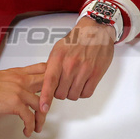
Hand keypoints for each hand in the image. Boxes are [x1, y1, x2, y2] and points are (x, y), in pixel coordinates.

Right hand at [0, 63, 46, 135]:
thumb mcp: (0, 77)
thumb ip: (13, 80)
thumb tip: (18, 87)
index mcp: (18, 73)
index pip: (42, 68)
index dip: (51, 77)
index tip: (52, 88)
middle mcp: (22, 80)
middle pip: (48, 85)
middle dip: (52, 98)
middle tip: (49, 109)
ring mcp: (20, 92)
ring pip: (42, 105)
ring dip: (41, 119)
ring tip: (38, 126)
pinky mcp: (15, 104)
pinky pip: (30, 117)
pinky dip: (31, 126)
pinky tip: (27, 131)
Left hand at [37, 16, 115, 130]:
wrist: (96, 30)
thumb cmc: (76, 40)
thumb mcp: (58, 49)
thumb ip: (51, 66)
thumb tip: (45, 83)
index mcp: (58, 58)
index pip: (50, 81)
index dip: (46, 97)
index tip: (43, 107)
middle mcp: (71, 64)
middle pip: (61, 93)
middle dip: (60, 92)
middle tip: (62, 85)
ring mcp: (85, 69)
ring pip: (73, 95)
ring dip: (72, 93)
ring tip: (74, 82)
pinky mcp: (96, 74)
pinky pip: (86, 93)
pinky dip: (83, 92)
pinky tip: (82, 83)